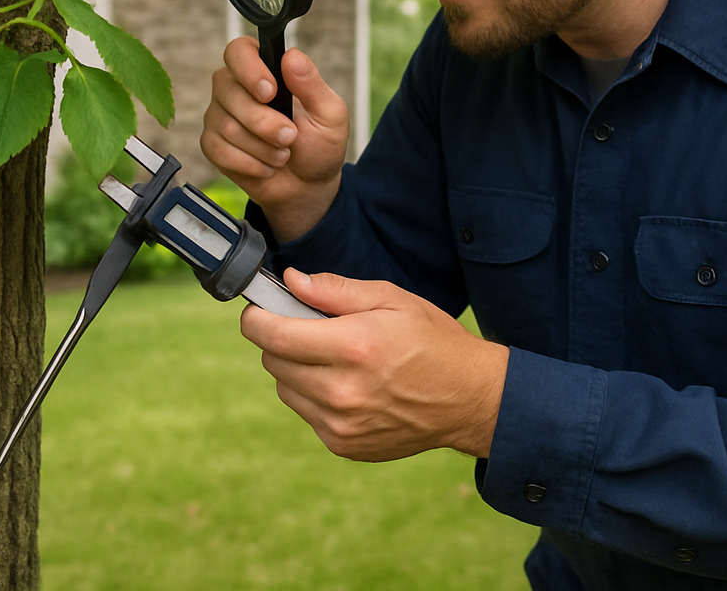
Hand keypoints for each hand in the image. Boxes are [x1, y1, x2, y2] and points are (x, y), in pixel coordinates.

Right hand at [201, 38, 348, 240]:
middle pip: (228, 89)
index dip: (249, 69)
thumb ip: (312, 84)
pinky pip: (217, 149)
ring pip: (225, 124)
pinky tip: (266, 167)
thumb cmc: (319, 145)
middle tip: (289, 136)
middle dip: (262, 121)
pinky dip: (249, 163)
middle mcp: (236, 87)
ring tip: (283, 155)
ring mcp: (220, 115)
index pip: (239, 51)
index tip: (270, 92)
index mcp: (265, 70)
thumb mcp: (329, 114)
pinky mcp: (212, 143)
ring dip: (261, 147)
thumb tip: (292, 56)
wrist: (307, 187)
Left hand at [241, 270, 509, 462]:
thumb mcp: (393, 300)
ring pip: (285, 389)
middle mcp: (342, 391)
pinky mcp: (343, 444)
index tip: (260, 309)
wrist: (469, 398)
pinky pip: (306, 414)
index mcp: (353, 347)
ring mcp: (341, 424)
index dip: (256, 318)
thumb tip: (291, 281)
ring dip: (296, 369)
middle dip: (280, 340)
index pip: (273, 335)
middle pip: (273, 362)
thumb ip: (336, 290)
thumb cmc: (433, 341)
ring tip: (333, 358)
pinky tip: (348, 386)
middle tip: (308, 328)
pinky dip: (315, 396)